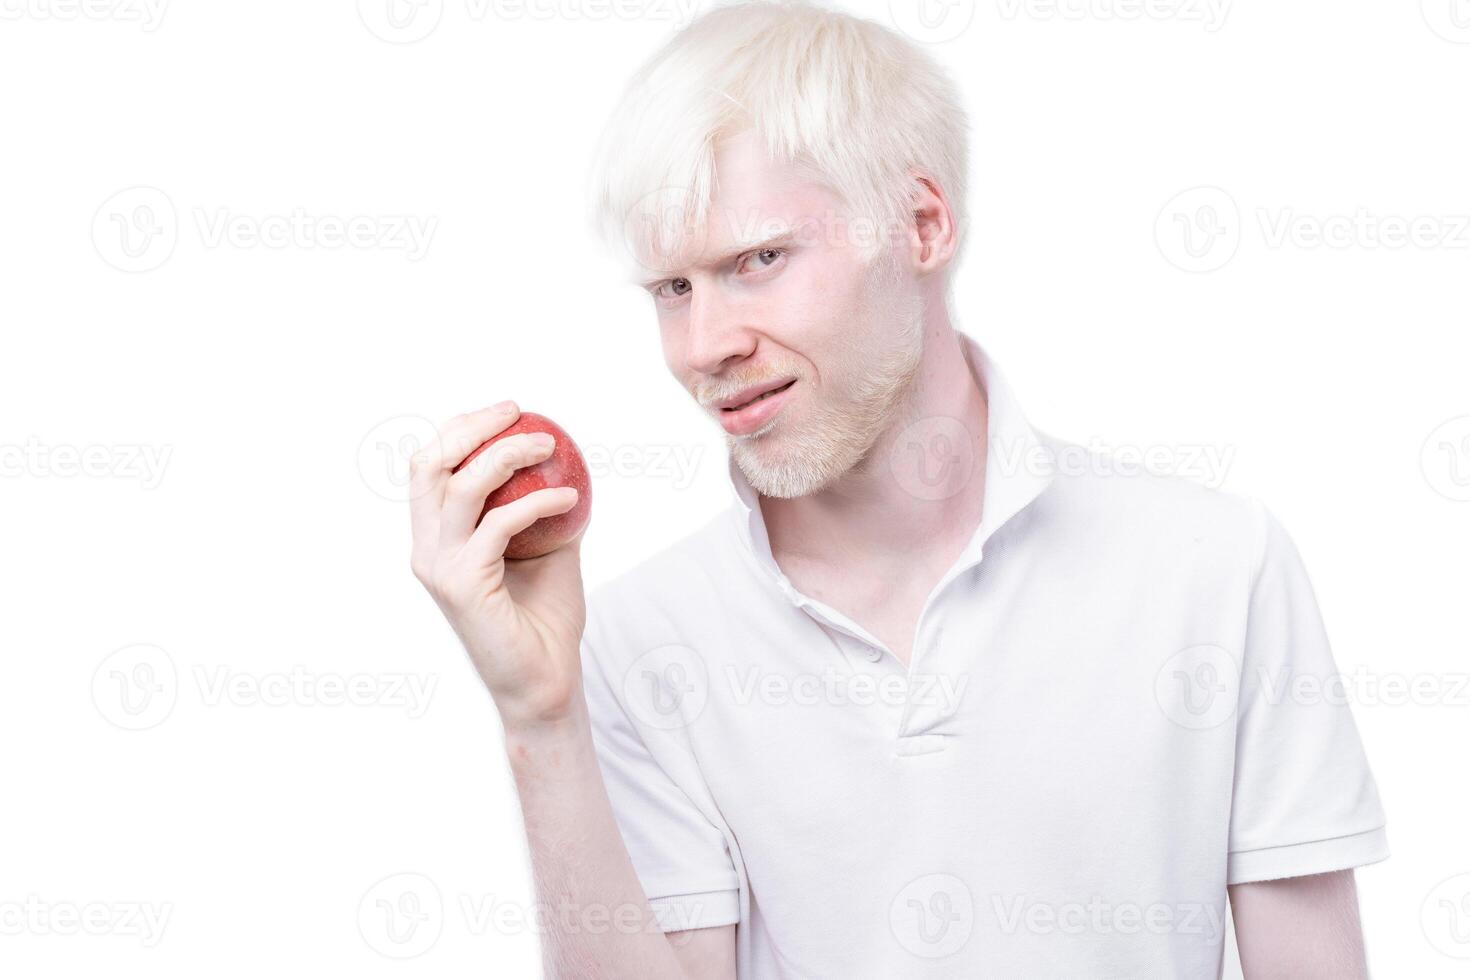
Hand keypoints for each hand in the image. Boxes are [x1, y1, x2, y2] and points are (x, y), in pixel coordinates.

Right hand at [408, 401, 587, 729]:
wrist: (546, 681)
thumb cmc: (545, 618)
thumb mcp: (546, 547)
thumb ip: (538, 506)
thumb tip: (563, 458)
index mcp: (436, 538)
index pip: (429, 466)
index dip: (461, 427)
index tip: (508, 410)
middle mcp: (426, 549)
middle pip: (429, 464)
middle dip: (471, 427)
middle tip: (518, 412)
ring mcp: (438, 567)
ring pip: (459, 487)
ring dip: (507, 455)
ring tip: (548, 445)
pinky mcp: (461, 586)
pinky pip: (499, 525)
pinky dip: (536, 502)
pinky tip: (569, 500)